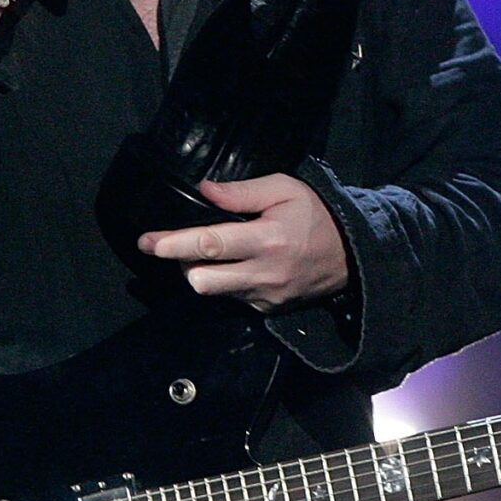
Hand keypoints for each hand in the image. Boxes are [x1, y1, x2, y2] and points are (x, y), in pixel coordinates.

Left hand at [138, 174, 350, 312]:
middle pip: (201, 280)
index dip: (174, 244)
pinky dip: (223, 283)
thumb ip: (242, 192)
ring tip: (208, 253)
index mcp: (267, 239)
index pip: (210, 245)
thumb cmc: (315, 214)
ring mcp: (264, 297)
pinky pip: (231, 299)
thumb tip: (204, 190)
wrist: (352, 257)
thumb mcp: (284, 189)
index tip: (148, 242)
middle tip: (177, 245)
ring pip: (212, 293)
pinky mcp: (267, 310)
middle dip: (182, 263)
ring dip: (200, 273)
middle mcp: (263, 273)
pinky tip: (233, 267)